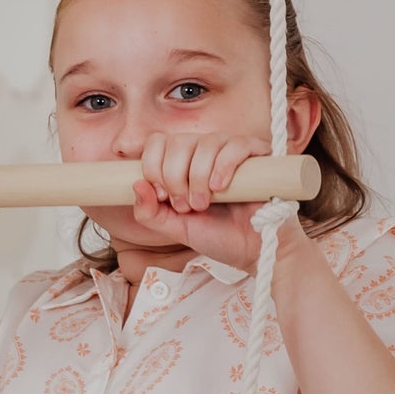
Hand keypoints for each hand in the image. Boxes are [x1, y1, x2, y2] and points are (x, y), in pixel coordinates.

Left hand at [130, 132, 303, 272]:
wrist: (253, 251)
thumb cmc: (218, 236)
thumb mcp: (175, 227)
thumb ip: (149, 213)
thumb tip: (136, 184)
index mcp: (183, 161)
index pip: (158, 142)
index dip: (154, 167)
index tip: (162, 197)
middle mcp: (205, 151)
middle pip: (178, 141)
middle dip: (175, 177)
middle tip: (187, 205)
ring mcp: (232, 150)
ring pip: (205, 142)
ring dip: (198, 176)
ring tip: (204, 202)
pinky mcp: (258, 155)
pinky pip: (236, 145)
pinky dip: (223, 166)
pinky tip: (220, 188)